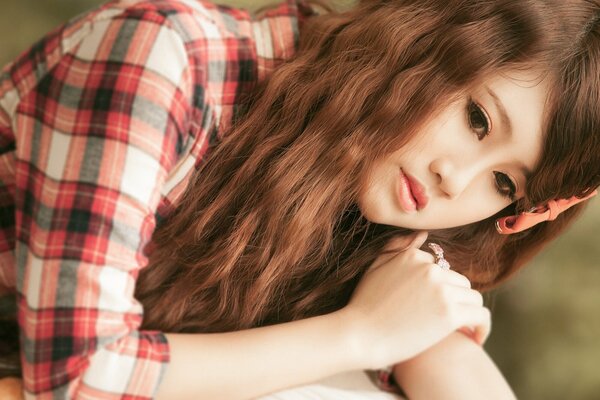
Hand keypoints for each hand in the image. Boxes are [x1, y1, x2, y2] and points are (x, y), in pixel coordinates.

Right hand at [341, 232, 490, 368]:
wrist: (359, 335)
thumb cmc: (363, 306)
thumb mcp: (374, 268)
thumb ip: (396, 248)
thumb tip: (421, 234)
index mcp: (414, 256)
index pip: (443, 269)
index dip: (441, 290)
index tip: (436, 307)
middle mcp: (430, 269)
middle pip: (460, 283)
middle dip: (455, 301)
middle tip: (445, 322)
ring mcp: (441, 290)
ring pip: (473, 298)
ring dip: (468, 314)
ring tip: (461, 330)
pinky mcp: (449, 314)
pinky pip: (480, 316)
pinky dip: (482, 328)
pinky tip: (475, 339)